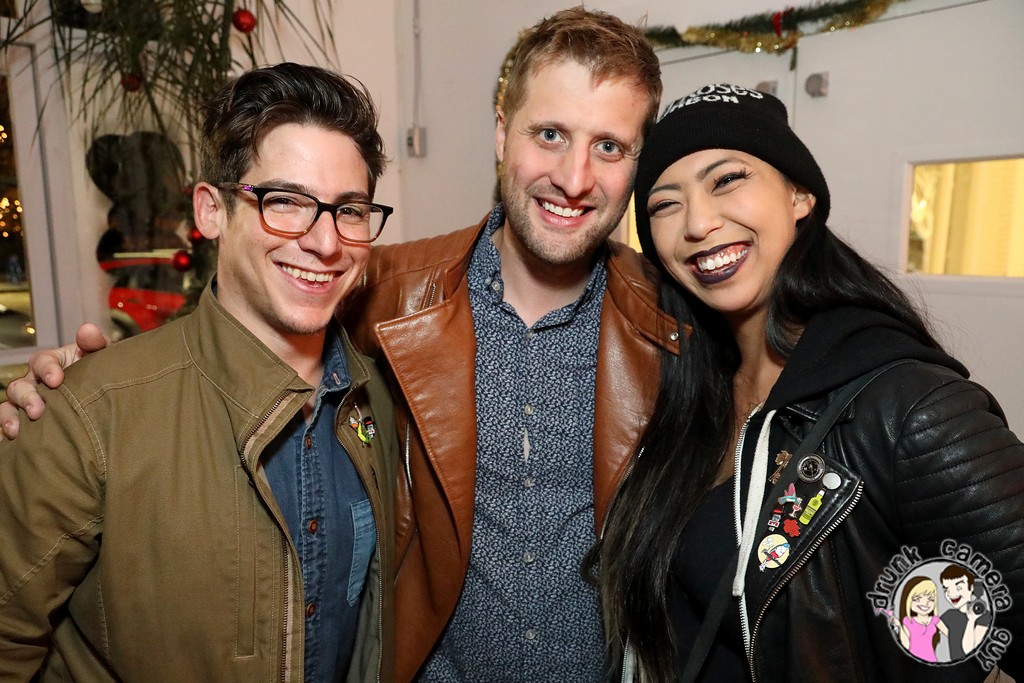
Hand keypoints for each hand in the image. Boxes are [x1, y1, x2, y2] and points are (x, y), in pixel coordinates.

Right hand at [0, 323, 109, 438]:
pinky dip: (6, 432)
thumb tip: (87, 330)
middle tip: (38, 411)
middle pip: (20, 386)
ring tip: (17, 430)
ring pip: (10, 406)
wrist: (104, 396)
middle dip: (27, 398)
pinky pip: (10, 426)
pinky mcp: (27, 421)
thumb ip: (94, 343)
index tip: (57, 380)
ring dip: (10, 417)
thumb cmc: (99, 372)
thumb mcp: (100, 356)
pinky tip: (13, 441)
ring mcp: (28, 402)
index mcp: (51, 363)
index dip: (47, 369)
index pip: (41, 361)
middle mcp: (35, 382)